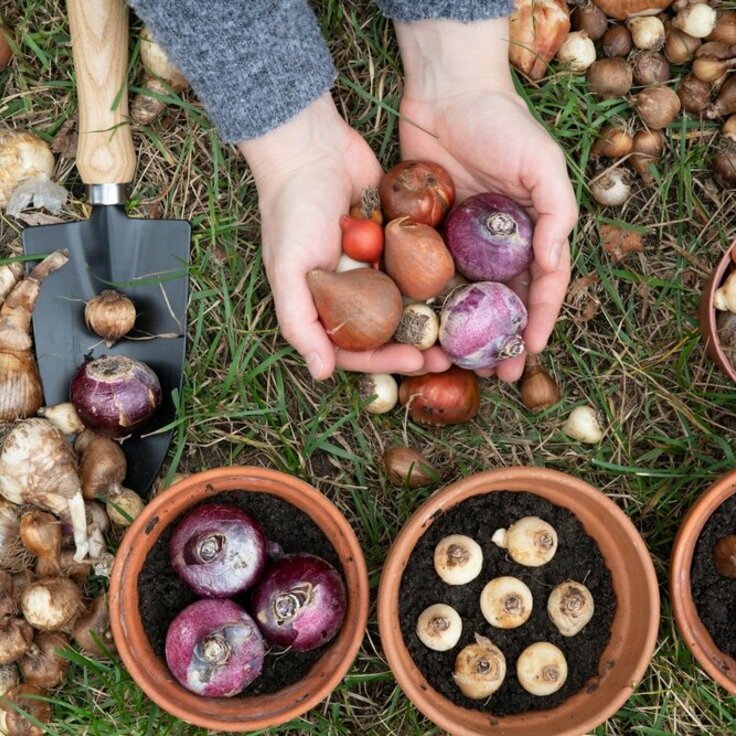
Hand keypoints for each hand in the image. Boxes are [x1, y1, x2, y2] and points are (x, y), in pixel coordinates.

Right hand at [239, 94, 450, 379]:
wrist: (312, 148)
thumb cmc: (292, 211)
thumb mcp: (288, 271)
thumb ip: (300, 323)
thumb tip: (321, 374)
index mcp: (325, 305)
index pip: (356, 347)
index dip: (385, 360)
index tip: (415, 362)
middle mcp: (352, 291)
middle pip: (388, 331)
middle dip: (417, 347)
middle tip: (448, 357)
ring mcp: (376, 266)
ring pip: (409, 303)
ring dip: (433, 319)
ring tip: (462, 331)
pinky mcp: (397, 240)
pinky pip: (419, 266)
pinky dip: (438, 280)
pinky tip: (465, 291)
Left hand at [394, 18, 577, 381]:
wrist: (445, 92)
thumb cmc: (502, 123)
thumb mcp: (542, 163)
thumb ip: (556, 213)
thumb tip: (554, 263)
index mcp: (532, 231)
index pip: (542, 286)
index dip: (539, 321)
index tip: (529, 352)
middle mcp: (498, 244)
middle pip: (503, 302)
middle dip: (502, 340)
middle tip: (496, 374)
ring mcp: (462, 242)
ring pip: (467, 298)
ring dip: (466, 333)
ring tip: (460, 364)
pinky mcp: (428, 236)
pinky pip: (430, 277)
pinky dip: (431, 305)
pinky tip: (425, 329)